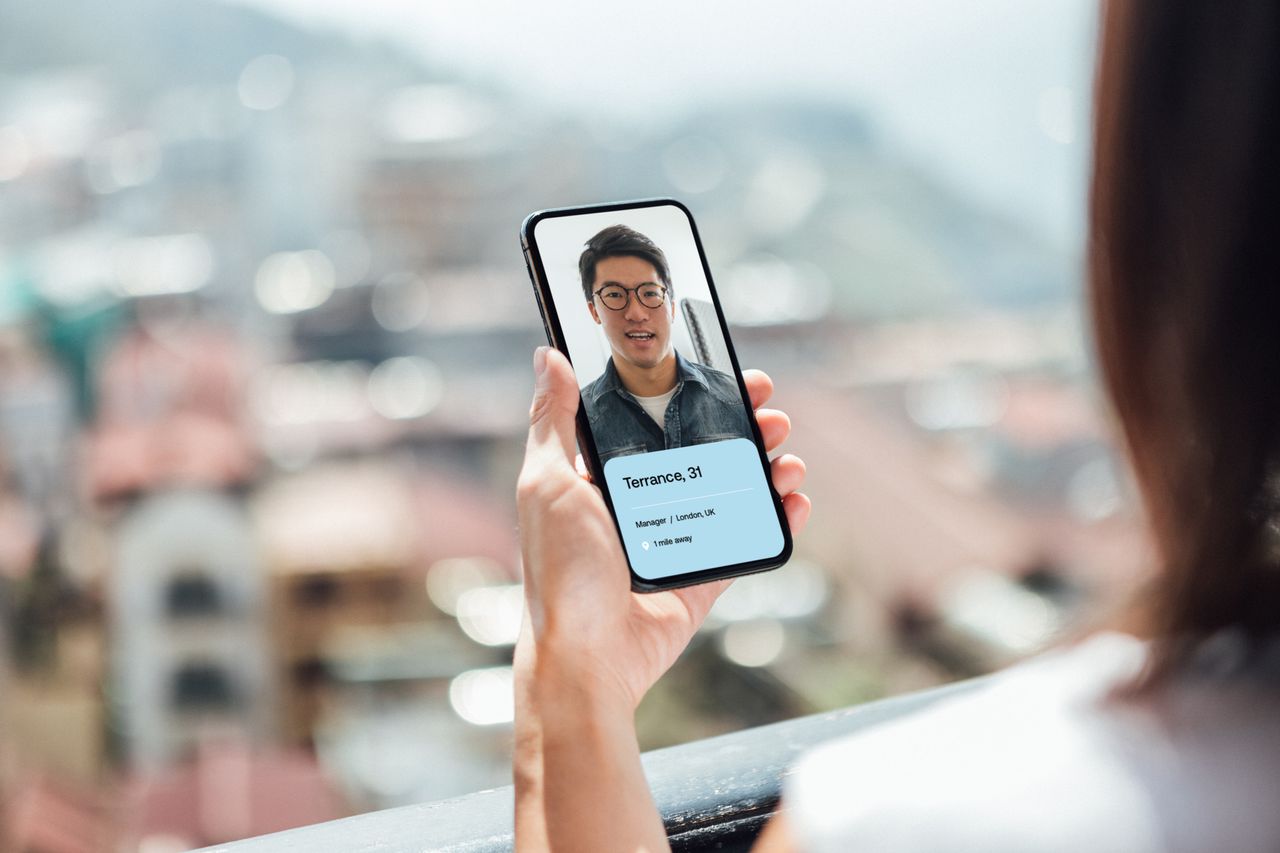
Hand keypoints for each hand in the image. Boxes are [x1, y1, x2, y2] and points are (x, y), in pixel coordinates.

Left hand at [515, 347, 809, 708]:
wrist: (587, 657)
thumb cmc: (559, 570)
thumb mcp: (548, 483)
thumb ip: (554, 420)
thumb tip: (548, 355)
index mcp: (605, 474)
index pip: (656, 418)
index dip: (693, 391)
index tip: (726, 369)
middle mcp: (644, 502)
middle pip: (705, 449)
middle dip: (743, 424)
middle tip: (772, 410)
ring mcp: (677, 539)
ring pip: (734, 490)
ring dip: (768, 466)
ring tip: (787, 455)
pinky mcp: (703, 577)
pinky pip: (748, 541)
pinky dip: (777, 518)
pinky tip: (794, 500)